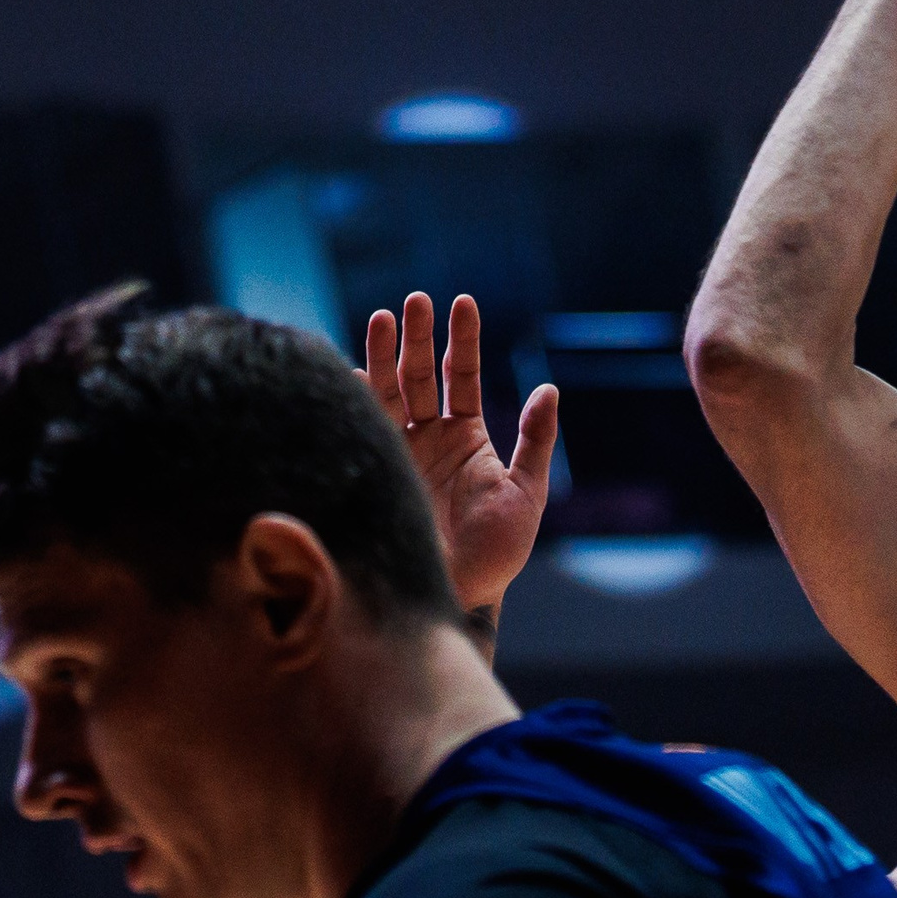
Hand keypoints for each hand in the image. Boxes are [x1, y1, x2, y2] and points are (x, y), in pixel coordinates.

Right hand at [361, 292, 557, 617]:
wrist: (459, 596)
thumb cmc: (498, 551)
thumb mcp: (526, 492)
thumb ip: (535, 440)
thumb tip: (549, 388)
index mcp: (466, 437)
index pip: (459, 375)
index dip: (461, 339)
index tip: (461, 303)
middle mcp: (428, 438)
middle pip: (417, 375)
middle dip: (415, 337)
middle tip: (414, 301)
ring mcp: (397, 453)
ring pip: (386, 392)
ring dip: (383, 355)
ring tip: (382, 318)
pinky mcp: (372, 472)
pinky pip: (360, 428)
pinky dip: (352, 399)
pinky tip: (347, 372)